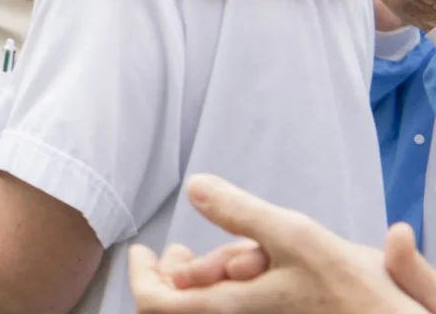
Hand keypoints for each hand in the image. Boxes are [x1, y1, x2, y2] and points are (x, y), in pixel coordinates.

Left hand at [127, 174, 434, 313]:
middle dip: (176, 272)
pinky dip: (236, 284)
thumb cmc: (349, 289)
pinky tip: (257, 267)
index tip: (142, 250)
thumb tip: (194, 187)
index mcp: (228, 307)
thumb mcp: (293, 235)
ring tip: (238, 256)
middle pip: (179, 302)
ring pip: (213, 299)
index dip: (140, 276)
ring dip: (214, 272)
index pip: (154, 304)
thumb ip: (239, 211)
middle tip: (180, 252)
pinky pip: (239, 304)